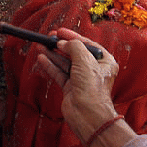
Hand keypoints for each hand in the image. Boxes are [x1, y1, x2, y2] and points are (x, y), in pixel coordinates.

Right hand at [36, 28, 117, 144]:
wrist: (88, 114)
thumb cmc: (92, 89)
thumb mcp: (85, 60)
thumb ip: (74, 46)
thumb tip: (64, 43)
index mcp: (104, 61)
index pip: (87, 44)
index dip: (72, 37)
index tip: (60, 31)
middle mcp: (93, 70)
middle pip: (74, 53)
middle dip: (61, 45)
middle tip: (49, 38)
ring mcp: (81, 79)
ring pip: (64, 63)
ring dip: (53, 54)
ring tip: (41, 46)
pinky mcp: (71, 88)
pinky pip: (59, 73)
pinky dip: (50, 66)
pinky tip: (42, 58)